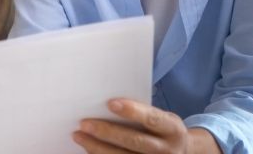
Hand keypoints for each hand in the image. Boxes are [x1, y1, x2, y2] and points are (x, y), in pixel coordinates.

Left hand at [72, 98, 221, 153]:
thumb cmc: (163, 131)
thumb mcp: (163, 120)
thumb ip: (143, 114)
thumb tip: (107, 104)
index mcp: (173, 129)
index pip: (152, 119)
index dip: (132, 111)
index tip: (110, 103)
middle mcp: (167, 150)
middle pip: (135, 141)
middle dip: (107, 132)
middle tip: (84, 123)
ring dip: (97, 148)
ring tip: (79, 136)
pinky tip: (88, 149)